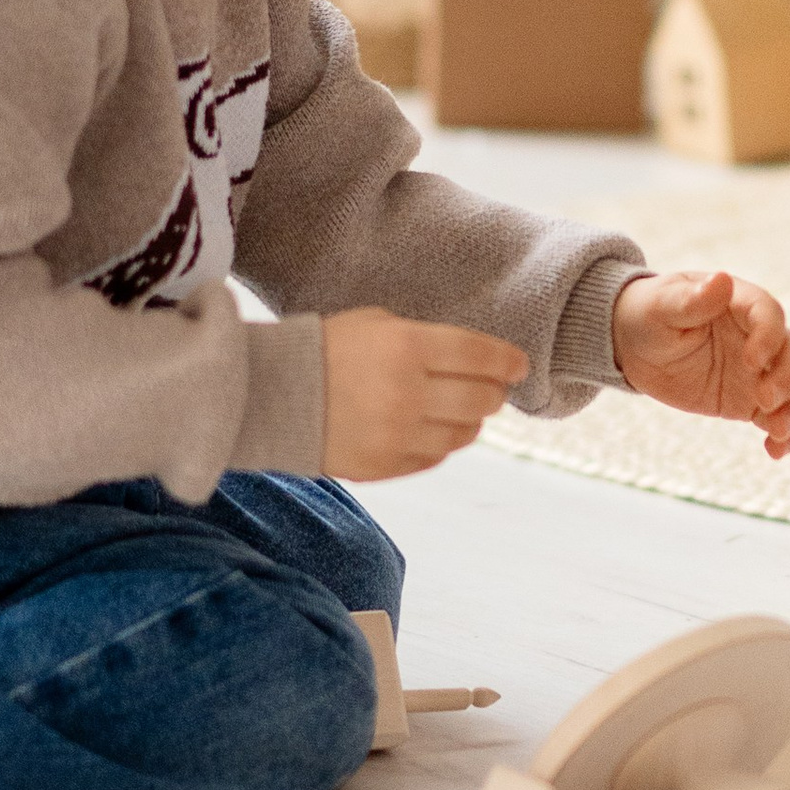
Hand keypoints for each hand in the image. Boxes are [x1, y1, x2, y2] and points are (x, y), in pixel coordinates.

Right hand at [320, 310, 527, 480]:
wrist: (270, 393)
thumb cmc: (327, 348)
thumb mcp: (377, 323)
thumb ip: (427, 340)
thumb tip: (475, 362)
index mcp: (408, 347)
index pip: (482, 357)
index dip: (509, 361)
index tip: (518, 366)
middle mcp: (408, 393)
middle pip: (482, 400)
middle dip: (494, 392)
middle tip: (492, 387)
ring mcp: (397, 435)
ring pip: (464, 435)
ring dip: (470, 420)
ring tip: (459, 409)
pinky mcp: (384, 466)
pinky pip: (434, 457)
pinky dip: (441, 442)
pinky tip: (430, 427)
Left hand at [610, 269, 789, 461]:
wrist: (637, 346)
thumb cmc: (649, 313)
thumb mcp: (661, 306)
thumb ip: (692, 299)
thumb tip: (721, 280)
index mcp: (739, 303)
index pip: (769, 314)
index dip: (768, 337)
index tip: (752, 360)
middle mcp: (758, 335)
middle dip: (787, 376)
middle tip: (763, 398)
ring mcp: (758, 370)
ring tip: (778, 430)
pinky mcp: (751, 400)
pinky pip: (779, 416)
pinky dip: (785, 435)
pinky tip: (775, 451)